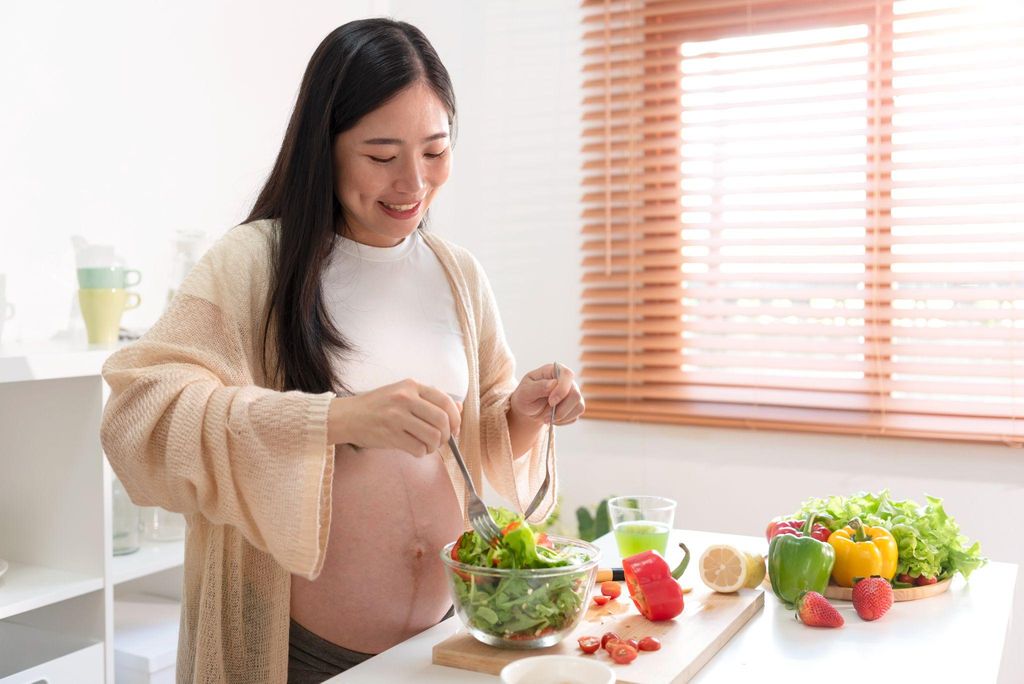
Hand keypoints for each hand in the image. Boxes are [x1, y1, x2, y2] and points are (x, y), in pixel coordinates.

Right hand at [328, 379, 461, 455]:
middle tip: (441, 440)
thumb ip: (429, 399)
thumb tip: (458, 408)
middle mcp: (405, 398)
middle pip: (442, 421)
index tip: (455, 428)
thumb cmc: (377, 405)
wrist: (347, 416)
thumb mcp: (402, 393)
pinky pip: (418, 448)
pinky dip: (422, 452)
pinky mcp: (390, 435)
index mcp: (411, 385)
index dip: (456, 418)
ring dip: (435, 446)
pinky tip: (416, 449)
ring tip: (428, 445)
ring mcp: (397, 417)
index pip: (445, 401)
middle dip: (447, 435)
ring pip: (433, 436)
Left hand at [509, 363, 584, 425]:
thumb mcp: (525, 392)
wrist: (527, 410)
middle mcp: (566, 381)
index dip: (562, 390)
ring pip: (578, 406)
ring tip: (546, 418)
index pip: (567, 375)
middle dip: (561, 409)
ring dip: (561, 416)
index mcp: (554, 370)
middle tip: (546, 416)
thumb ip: (538, 387)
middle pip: (575, 394)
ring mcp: (572, 393)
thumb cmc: (525, 397)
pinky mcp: (575, 406)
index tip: (551, 402)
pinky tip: (552, 418)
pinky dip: (563, 421)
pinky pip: (575, 416)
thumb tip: (553, 383)